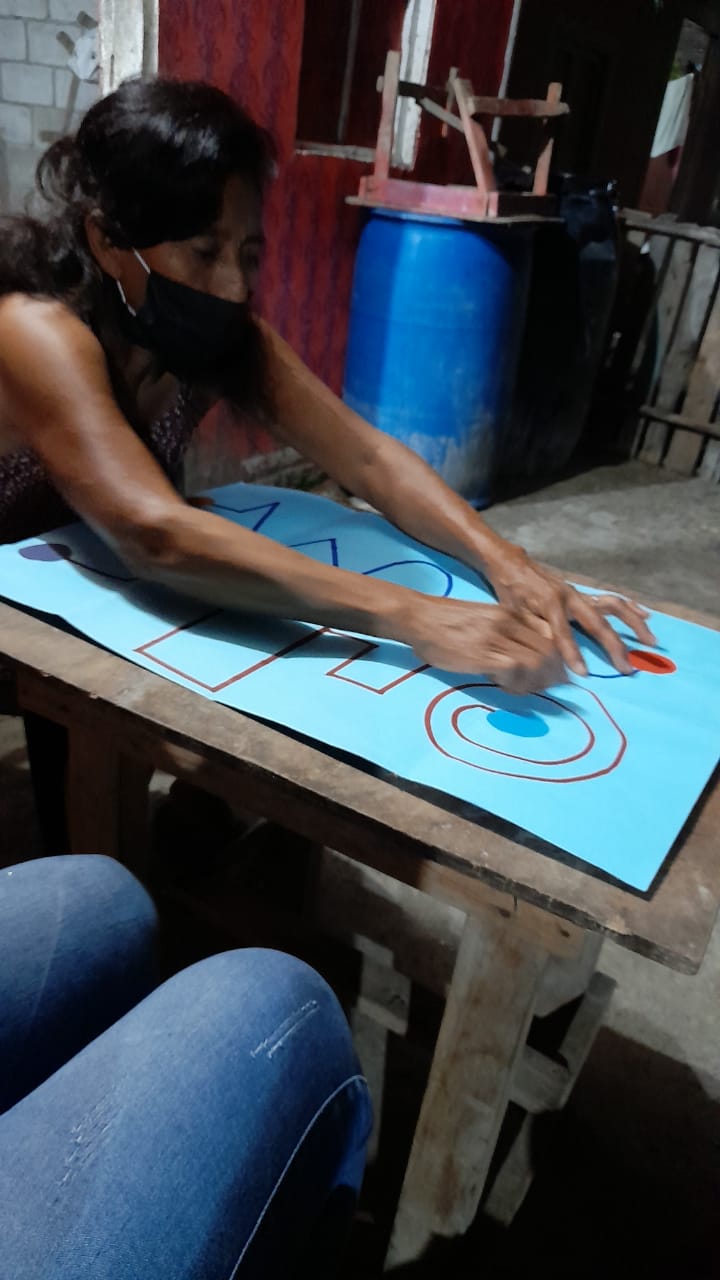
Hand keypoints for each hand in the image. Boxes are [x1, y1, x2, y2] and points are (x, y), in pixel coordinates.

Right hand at [403, 596, 566, 694]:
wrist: (420, 618)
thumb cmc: (446, 622)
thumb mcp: (484, 618)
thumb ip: (505, 632)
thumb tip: (523, 658)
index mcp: (511, 613)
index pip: (549, 637)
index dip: (557, 659)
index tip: (555, 674)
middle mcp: (509, 623)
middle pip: (548, 651)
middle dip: (553, 674)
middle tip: (548, 689)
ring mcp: (497, 638)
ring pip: (537, 663)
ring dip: (537, 682)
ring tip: (526, 690)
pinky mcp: (484, 654)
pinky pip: (516, 672)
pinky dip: (518, 685)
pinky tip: (507, 688)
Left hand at [486, 548, 656, 675]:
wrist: (513, 566)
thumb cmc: (511, 592)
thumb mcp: (513, 612)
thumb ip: (532, 629)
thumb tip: (546, 651)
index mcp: (550, 603)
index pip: (563, 633)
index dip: (573, 653)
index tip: (583, 673)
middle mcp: (571, 597)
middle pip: (598, 622)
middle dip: (614, 646)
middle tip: (627, 668)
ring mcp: (581, 594)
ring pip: (614, 607)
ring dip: (633, 624)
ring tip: (650, 641)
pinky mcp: (585, 594)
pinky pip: (612, 600)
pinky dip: (630, 608)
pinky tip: (646, 616)